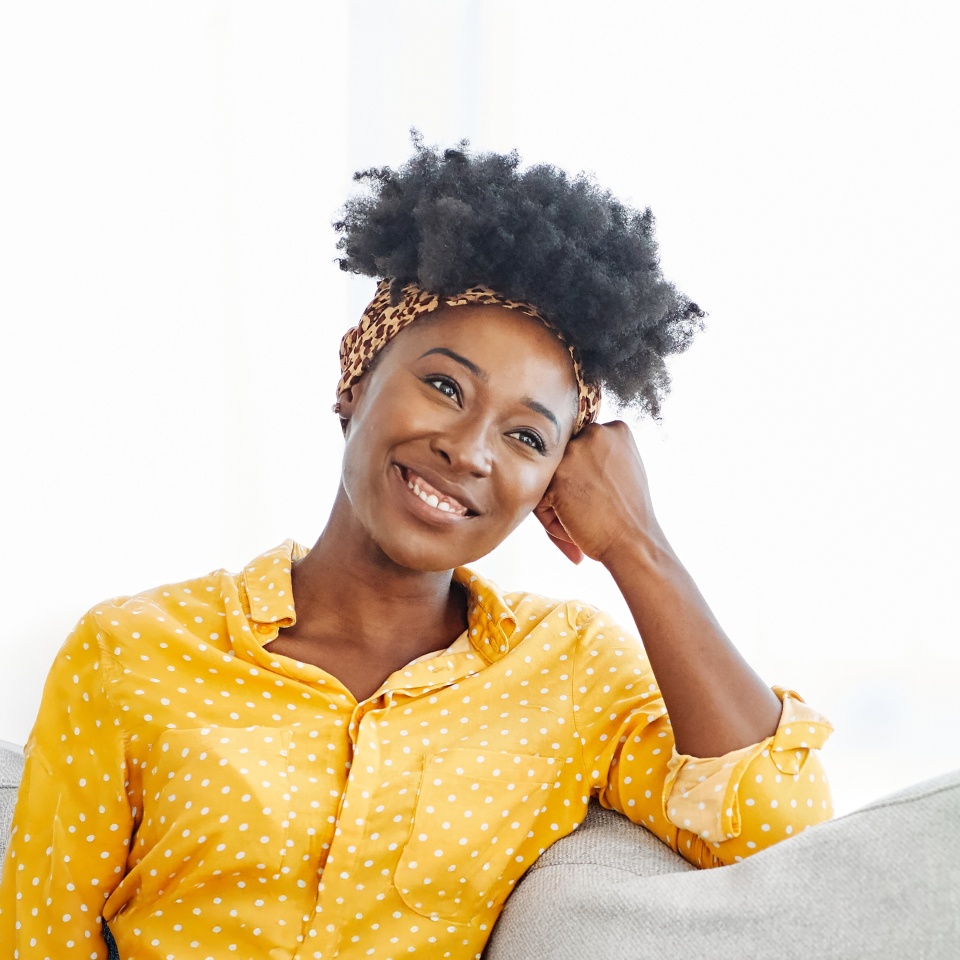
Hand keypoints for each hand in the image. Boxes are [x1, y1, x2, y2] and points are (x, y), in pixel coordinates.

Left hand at [533, 421, 661, 565]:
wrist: (634, 542)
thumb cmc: (630, 515)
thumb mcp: (625, 469)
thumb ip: (602, 455)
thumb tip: (571, 451)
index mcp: (616, 429)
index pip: (580, 446)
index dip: (582, 475)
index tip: (595, 494)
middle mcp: (595, 432)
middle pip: (562, 459)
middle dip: (567, 487)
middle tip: (589, 511)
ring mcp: (575, 451)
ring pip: (548, 477)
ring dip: (557, 503)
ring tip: (582, 521)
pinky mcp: (558, 475)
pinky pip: (539, 498)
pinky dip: (551, 520)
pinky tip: (574, 529)